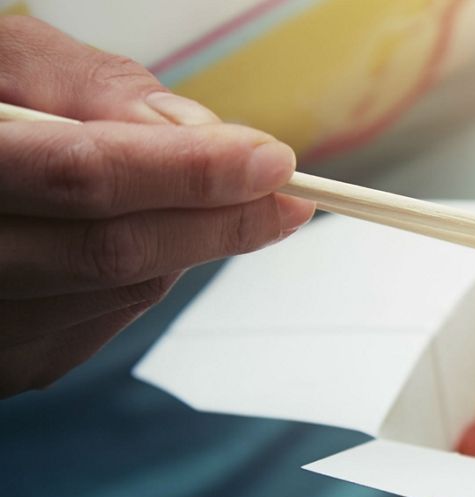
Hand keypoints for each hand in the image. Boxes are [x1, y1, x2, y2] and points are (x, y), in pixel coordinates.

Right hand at [0, 16, 314, 397]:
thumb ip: (92, 89)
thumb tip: (201, 133)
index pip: (82, 177)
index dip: (188, 171)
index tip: (272, 160)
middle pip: (110, 252)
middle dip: (216, 222)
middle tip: (287, 197)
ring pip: (114, 292)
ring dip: (181, 247)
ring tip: (203, 201)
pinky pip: (96, 324)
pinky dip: (138, 278)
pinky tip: (136, 239)